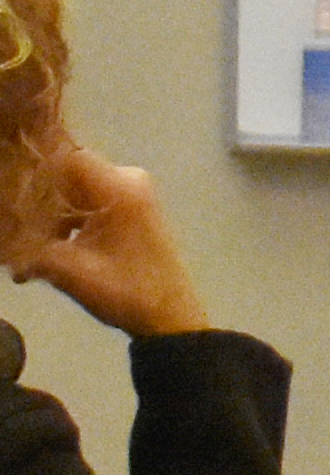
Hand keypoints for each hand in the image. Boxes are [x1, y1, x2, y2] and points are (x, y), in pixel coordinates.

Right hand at [10, 141, 208, 339]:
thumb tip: (3, 240)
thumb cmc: (125, 292)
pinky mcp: (128, 210)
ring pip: (72, 192)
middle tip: (12, 228)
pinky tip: (42, 254)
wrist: (168, 316)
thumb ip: (29, 246)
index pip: (65, 158)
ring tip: (24, 249)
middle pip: (66, 175)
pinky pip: (86, 204)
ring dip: (47, 217)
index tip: (13, 198)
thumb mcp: (68, 270)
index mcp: (120, 187)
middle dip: (35, 201)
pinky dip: (63, 224)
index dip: (35, 174)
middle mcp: (127, 180)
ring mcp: (130, 194)